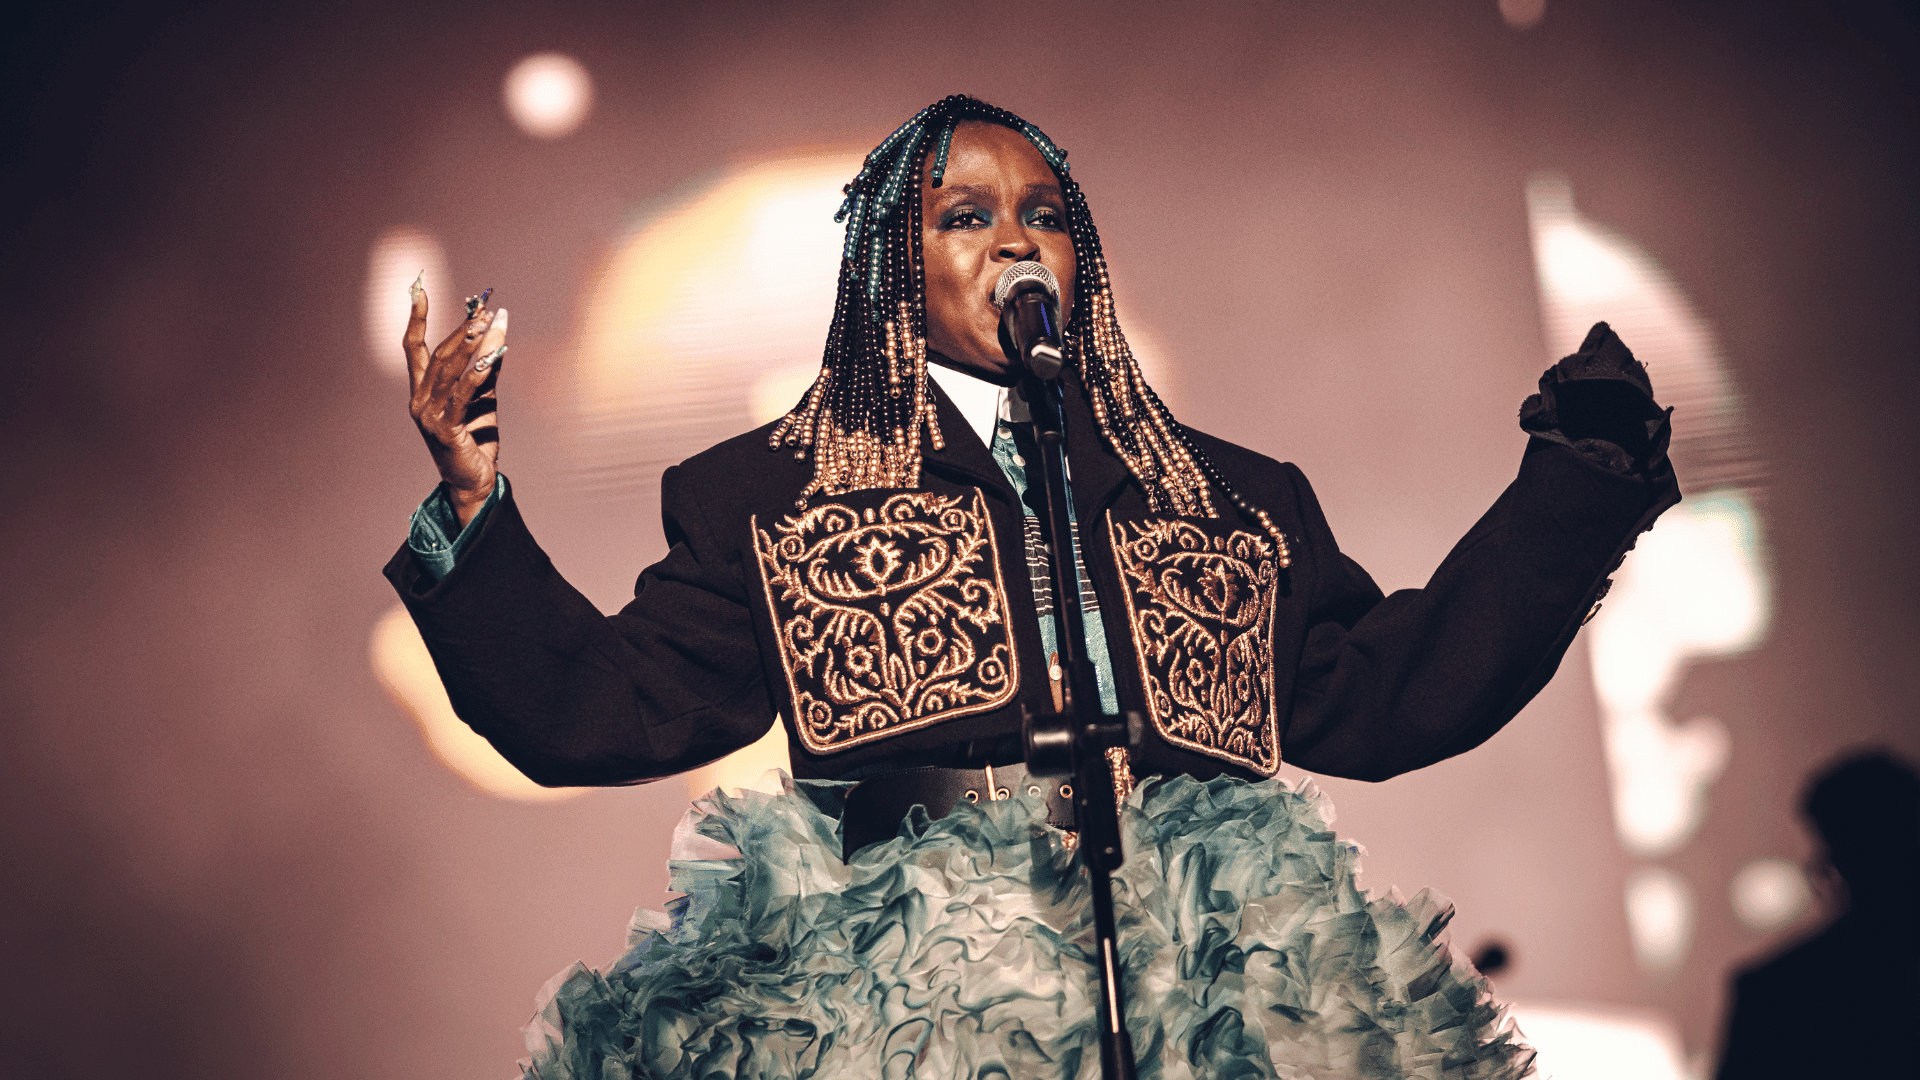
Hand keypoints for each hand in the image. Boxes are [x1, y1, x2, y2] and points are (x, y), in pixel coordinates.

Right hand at [406, 282, 507, 526]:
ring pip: (450, 371)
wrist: (474, 480)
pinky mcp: (445, 430)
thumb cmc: (476, 438)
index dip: (417, 318)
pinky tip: (492, 359)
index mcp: (421, 390)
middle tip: (482, 309)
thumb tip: (497, 334)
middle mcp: (419, 399)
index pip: (414, 347)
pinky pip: (462, 396)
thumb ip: (486, 370)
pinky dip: (477, 375)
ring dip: (471, 345)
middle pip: (439, 355)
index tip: (420, 289)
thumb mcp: (482, 398)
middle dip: (461, 330)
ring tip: (487, 324)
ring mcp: (428, 415)